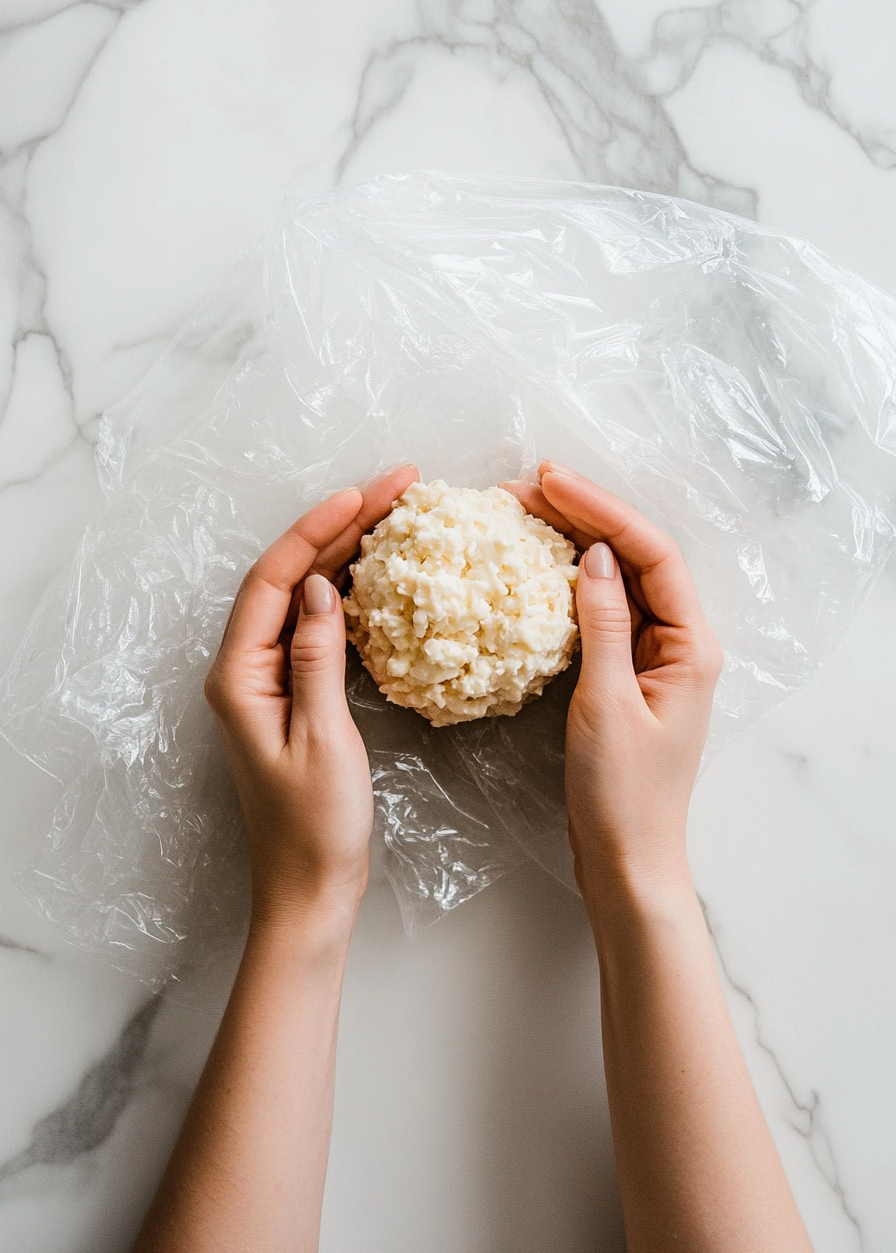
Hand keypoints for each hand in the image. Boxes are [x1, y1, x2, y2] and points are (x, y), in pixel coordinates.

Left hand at [205, 465, 419, 924]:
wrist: (310, 890)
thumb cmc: (314, 827)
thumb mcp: (323, 737)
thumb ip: (319, 657)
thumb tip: (320, 586)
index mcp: (239, 676)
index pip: (273, 579)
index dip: (318, 529)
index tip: (364, 493)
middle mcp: (246, 670)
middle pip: (287, 578)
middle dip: (338, 527)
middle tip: (395, 487)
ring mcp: (268, 681)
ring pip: (303, 596)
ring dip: (344, 552)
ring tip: (392, 513)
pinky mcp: (294, 695)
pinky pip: (316, 626)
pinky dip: (347, 593)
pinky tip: (377, 575)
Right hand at [505, 462, 722, 898]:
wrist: (626, 860)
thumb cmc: (623, 794)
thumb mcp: (607, 704)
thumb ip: (603, 625)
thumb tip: (591, 555)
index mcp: (690, 645)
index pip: (651, 553)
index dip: (602, 510)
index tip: (551, 481)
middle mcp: (678, 642)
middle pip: (634, 557)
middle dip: (582, 516)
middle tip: (522, 488)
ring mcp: (652, 658)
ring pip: (615, 580)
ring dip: (571, 543)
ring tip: (521, 514)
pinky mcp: (626, 675)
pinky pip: (600, 613)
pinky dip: (566, 585)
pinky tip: (534, 569)